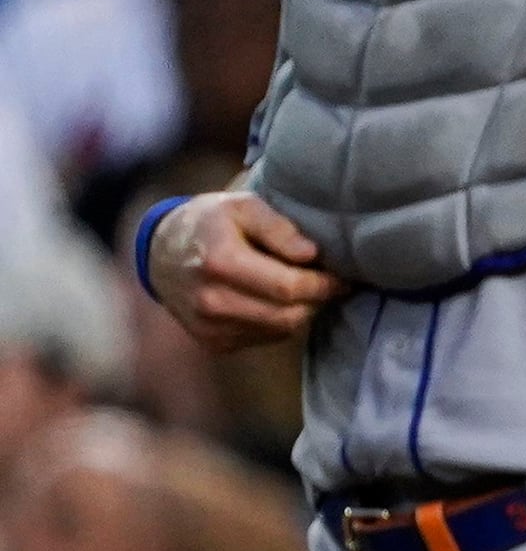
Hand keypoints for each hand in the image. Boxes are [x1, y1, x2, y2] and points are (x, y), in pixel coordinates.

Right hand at [149, 191, 341, 351]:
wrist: (160, 255)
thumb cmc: (208, 224)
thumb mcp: (241, 206)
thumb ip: (278, 227)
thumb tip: (311, 254)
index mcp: (220, 263)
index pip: (289, 287)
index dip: (323, 284)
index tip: (340, 276)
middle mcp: (212, 301)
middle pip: (290, 315)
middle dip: (316, 300)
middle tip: (326, 283)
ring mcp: (210, 327)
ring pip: (281, 330)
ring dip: (300, 312)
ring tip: (300, 289)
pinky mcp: (213, 343)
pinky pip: (265, 339)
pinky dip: (279, 322)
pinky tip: (274, 301)